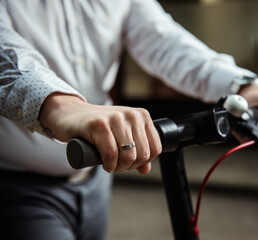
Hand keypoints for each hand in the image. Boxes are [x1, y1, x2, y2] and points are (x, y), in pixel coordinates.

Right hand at [39, 93, 161, 173]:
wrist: (71, 115)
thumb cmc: (99, 127)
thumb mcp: (122, 135)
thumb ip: (136, 150)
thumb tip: (146, 170)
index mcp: (142, 115)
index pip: (155, 148)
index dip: (144, 162)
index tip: (131, 163)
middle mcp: (132, 115)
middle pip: (142, 154)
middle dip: (130, 166)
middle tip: (118, 166)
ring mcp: (115, 118)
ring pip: (128, 155)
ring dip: (119, 167)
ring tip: (111, 165)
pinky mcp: (99, 124)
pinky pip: (111, 154)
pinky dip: (109, 165)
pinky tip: (105, 165)